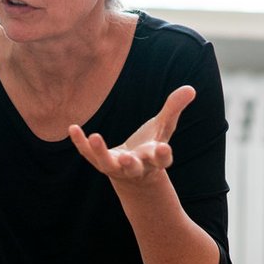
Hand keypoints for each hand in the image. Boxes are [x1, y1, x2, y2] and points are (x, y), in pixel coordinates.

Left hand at [68, 84, 195, 182]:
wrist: (133, 175)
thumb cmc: (150, 146)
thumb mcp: (163, 128)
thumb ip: (174, 109)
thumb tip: (190, 88)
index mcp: (155, 159)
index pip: (161, 159)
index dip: (163, 155)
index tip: (163, 148)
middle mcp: (136, 167)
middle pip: (134, 167)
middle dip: (131, 163)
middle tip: (127, 158)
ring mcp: (116, 167)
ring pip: (108, 164)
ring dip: (101, 153)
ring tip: (94, 137)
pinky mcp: (100, 163)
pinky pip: (88, 154)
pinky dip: (80, 143)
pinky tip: (72, 128)